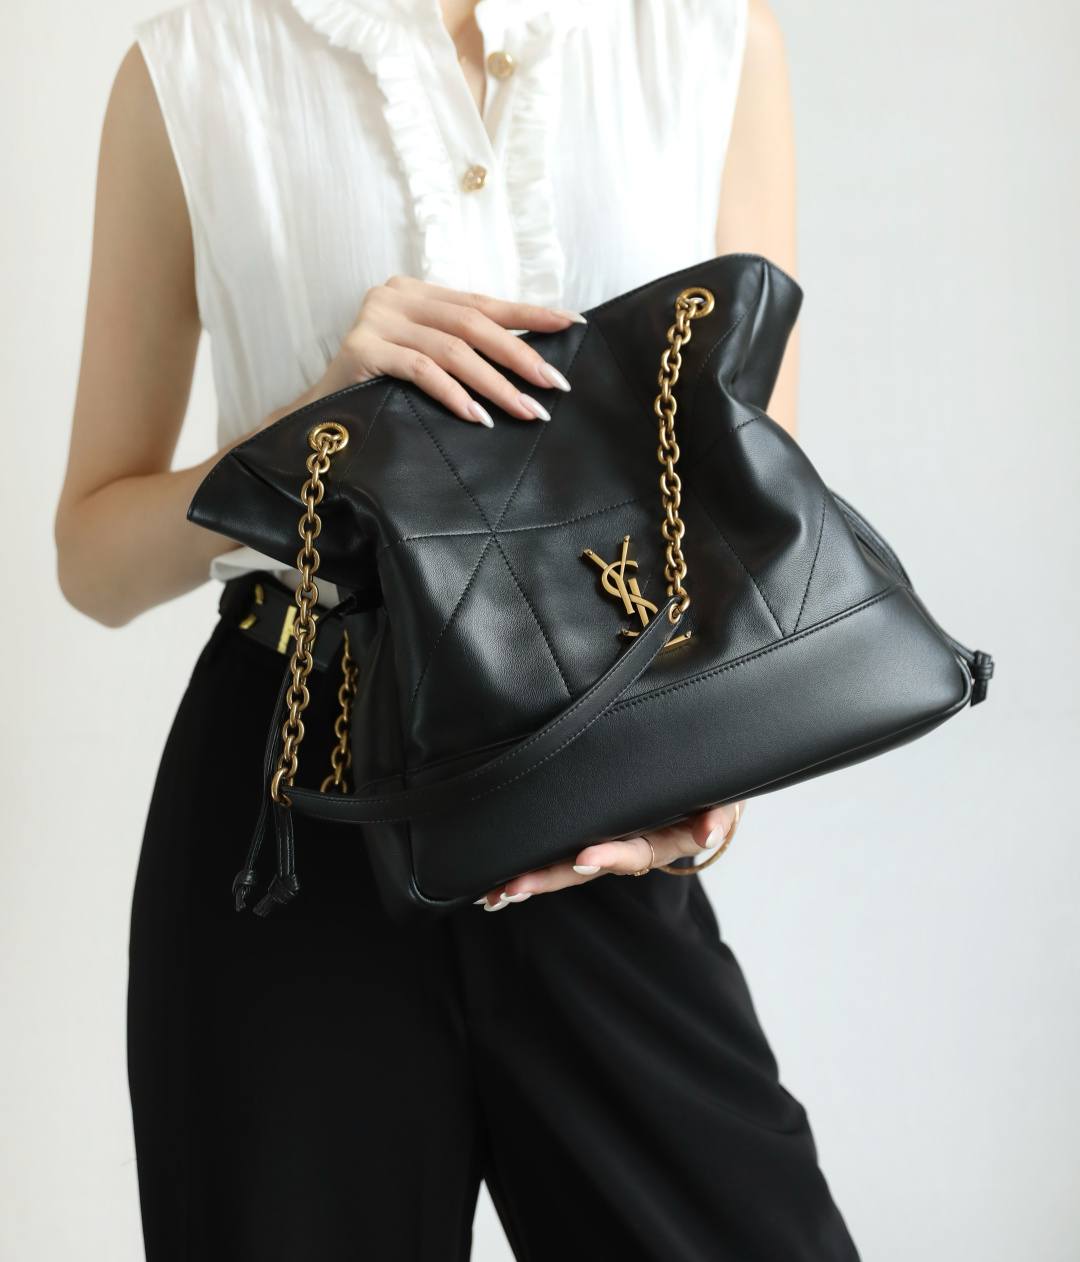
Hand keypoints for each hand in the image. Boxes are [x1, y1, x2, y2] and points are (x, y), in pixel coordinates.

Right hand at [304, 276, 583, 425]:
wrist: (319, 418)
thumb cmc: (381, 392)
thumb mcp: (426, 361)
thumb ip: (463, 350)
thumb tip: (531, 366)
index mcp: (417, 292)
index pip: (483, 303)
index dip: (530, 314)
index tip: (573, 325)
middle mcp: (396, 295)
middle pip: (473, 324)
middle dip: (520, 356)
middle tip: (554, 385)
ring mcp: (377, 319)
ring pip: (453, 350)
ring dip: (495, 385)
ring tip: (526, 412)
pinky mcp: (362, 348)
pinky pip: (421, 370)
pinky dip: (454, 394)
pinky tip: (477, 417)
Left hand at [477, 802, 745, 909]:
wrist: (707, 779)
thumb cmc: (712, 789)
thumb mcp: (723, 800)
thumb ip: (718, 815)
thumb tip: (711, 833)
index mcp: (662, 838)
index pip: (632, 850)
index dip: (609, 856)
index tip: (583, 858)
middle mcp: (630, 844)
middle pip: (587, 866)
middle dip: (551, 877)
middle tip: (515, 887)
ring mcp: (611, 839)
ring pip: (569, 862)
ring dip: (535, 877)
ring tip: (498, 891)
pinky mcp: (595, 827)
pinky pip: (562, 846)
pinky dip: (536, 863)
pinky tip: (502, 881)